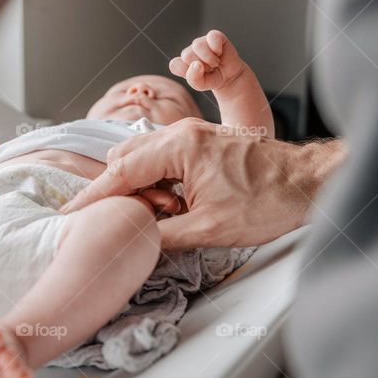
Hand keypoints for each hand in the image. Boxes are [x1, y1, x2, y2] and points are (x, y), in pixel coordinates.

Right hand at [61, 118, 344, 249]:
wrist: (308, 183)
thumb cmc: (267, 201)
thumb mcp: (209, 229)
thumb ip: (162, 236)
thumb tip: (133, 245)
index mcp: (180, 147)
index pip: (121, 171)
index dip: (93, 196)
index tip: (70, 213)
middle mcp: (183, 132)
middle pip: (126, 157)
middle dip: (120, 190)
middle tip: (133, 221)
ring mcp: (193, 133)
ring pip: (144, 154)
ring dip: (141, 185)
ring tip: (162, 215)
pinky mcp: (203, 141)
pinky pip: (163, 155)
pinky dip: (158, 178)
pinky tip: (174, 203)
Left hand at [169, 30, 245, 91]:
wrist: (229, 77)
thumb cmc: (212, 79)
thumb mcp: (201, 85)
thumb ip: (194, 79)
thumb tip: (197, 64)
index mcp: (182, 62)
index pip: (175, 64)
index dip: (186, 72)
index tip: (198, 76)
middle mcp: (189, 50)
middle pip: (187, 55)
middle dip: (201, 66)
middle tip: (209, 69)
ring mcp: (201, 42)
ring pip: (198, 45)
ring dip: (209, 58)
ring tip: (215, 63)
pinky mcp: (214, 36)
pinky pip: (212, 36)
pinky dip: (216, 47)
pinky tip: (219, 53)